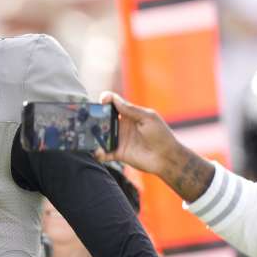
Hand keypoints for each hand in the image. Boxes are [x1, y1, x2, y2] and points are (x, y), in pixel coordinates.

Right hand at [96, 91, 214, 201]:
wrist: (167, 158)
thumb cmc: (161, 135)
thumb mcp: (148, 118)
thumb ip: (131, 110)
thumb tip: (114, 99)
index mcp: (130, 114)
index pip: (114, 104)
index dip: (106, 101)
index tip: (101, 101)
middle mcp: (122, 126)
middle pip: (103, 119)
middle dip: (95, 118)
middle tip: (89, 119)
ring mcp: (119, 139)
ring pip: (101, 135)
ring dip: (94, 136)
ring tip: (89, 136)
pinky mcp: (118, 153)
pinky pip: (104, 152)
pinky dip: (98, 152)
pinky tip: (97, 152)